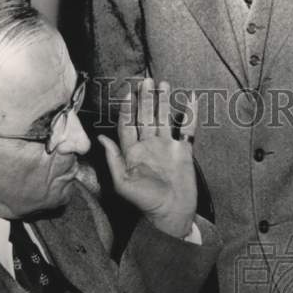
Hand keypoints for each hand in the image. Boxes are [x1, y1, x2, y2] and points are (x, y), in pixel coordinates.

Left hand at [98, 78, 197, 237]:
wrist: (171, 213)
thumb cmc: (144, 202)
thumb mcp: (122, 183)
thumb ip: (113, 160)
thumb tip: (101, 137)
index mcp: (132, 151)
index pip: (128, 124)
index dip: (127, 109)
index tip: (128, 93)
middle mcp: (149, 146)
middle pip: (146, 117)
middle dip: (145, 98)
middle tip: (146, 80)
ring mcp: (167, 147)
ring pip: (165, 119)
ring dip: (164, 102)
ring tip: (164, 84)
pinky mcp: (184, 152)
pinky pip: (188, 129)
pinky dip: (190, 115)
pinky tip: (191, 100)